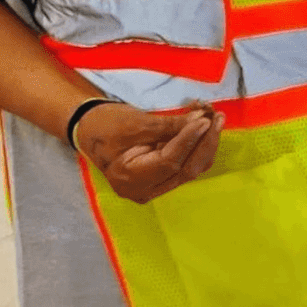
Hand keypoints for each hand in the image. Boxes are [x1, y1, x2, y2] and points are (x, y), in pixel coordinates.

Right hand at [74, 102, 223, 203]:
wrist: (89, 129)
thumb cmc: (105, 125)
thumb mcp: (136, 122)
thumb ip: (169, 125)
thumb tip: (201, 120)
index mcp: (129, 179)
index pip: (169, 162)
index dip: (189, 140)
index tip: (205, 119)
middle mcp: (144, 190)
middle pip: (185, 170)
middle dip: (204, 143)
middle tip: (217, 117)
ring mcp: (154, 186)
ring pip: (189, 168)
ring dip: (205, 143)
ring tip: (215, 118)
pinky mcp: (161, 177)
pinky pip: (185, 164)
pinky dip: (196, 146)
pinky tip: (204, 127)